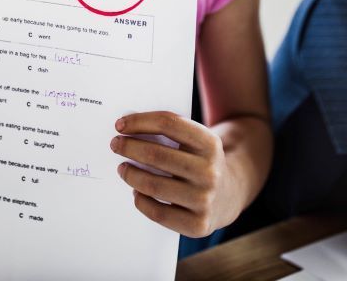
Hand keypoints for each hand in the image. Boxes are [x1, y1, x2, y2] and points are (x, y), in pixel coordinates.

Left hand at [109, 111, 235, 237]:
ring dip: (130, 174)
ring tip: (122, 168)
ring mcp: (205, 199)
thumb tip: (128, 129)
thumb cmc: (201, 162)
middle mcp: (210, 171)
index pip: (168, 124)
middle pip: (156, 155)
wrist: (231, 194)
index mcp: (210, 144)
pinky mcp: (198, 224)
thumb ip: (172, 133)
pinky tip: (136, 192)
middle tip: (116, 145)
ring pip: (153, 185)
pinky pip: (158, 213)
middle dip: (129, 147)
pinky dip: (141, 201)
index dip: (140, 121)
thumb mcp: (197, 141)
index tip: (120, 124)